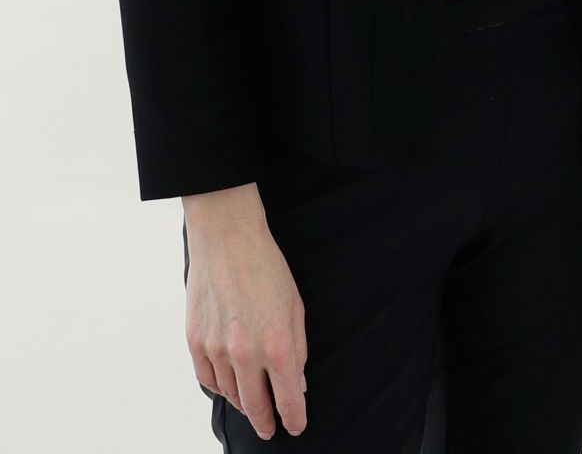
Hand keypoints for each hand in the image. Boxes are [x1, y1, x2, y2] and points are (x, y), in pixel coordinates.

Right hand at [183, 184, 307, 439]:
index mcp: (277, 345)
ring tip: (252, 404)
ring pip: (230, 395)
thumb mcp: (295, 306)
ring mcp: (217, 351)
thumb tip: (297, 380)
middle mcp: (246, 355)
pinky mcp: (196, 343)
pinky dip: (220, 387)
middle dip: (266, 421)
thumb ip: (297, 347)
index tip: (296, 426)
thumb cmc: (266, 267)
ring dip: (243, 403)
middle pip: (256, 406)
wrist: (227, 240)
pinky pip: (208, 380)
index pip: (288, 398)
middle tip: (271, 429)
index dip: (294, 417)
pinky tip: (228, 385)